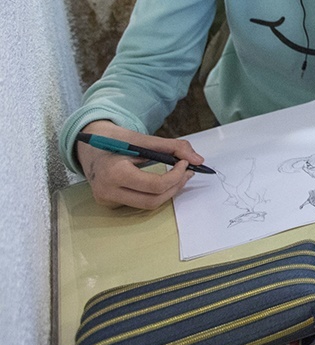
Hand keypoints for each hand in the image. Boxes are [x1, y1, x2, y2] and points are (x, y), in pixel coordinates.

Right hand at [76, 120, 204, 209]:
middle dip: (175, 187)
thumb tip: (197, 160)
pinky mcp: (109, 204)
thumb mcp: (141, 138)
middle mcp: (107, 191)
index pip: (154, 185)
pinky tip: (157, 181)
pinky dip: (153, 193)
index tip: (185, 164)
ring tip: (176, 176)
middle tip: (187, 172)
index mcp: (114, 173)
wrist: (86, 145)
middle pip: (153, 200)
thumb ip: (172, 147)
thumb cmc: (114, 140)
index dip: (176, 176)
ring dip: (167, 192)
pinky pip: (137, 203)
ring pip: (147, 205)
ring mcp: (106, 200)